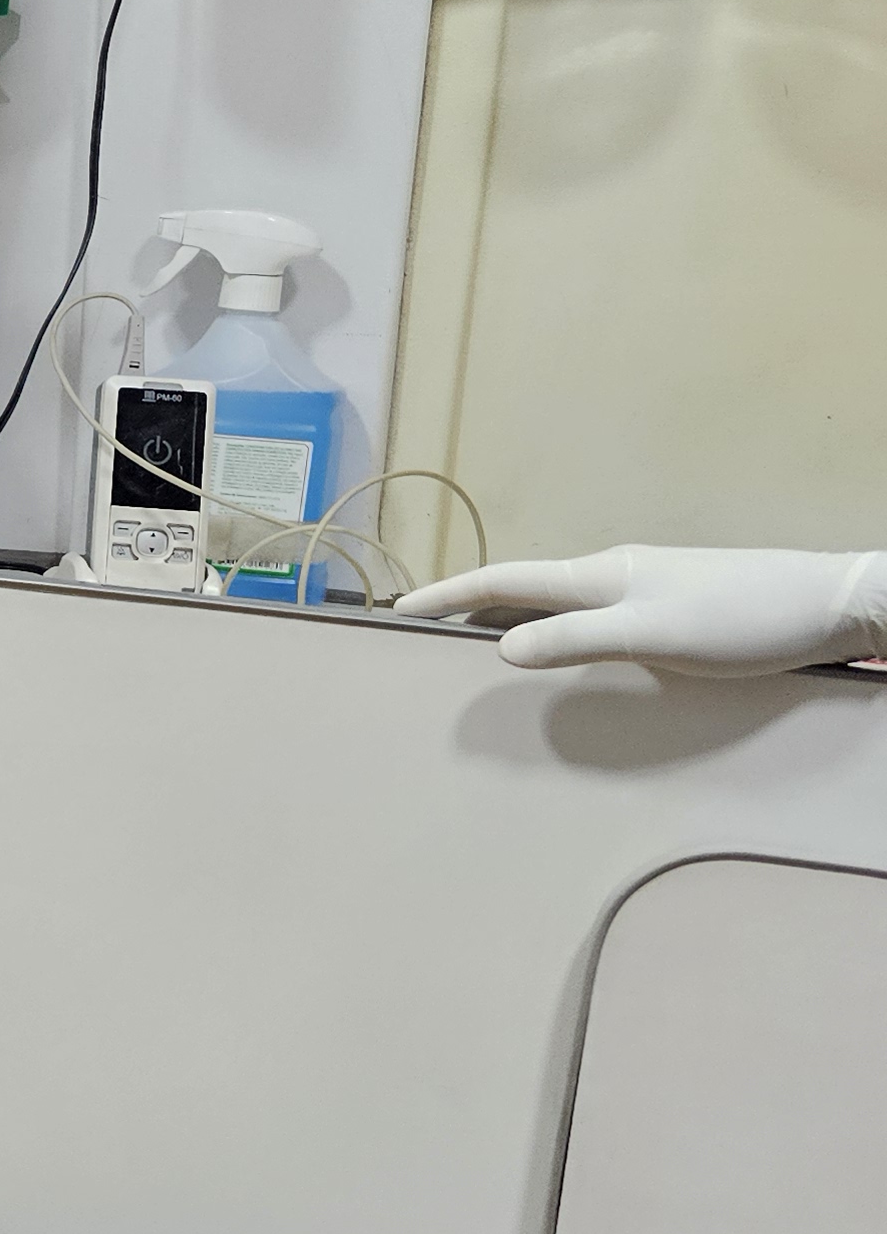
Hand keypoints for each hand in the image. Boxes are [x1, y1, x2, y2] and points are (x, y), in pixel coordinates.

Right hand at [396, 546, 886, 676]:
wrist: (833, 603)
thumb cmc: (744, 618)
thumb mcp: (654, 636)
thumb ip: (577, 640)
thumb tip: (503, 647)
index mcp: (603, 575)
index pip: (507, 580)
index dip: (451, 594)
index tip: (401, 608)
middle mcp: (618, 575)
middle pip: (528, 588)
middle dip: (475, 607)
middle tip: (432, 633)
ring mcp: (649, 590)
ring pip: (563, 605)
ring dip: (519, 622)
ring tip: (486, 649)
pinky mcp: (677, 610)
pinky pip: (597, 620)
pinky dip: (563, 634)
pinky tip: (575, 658)